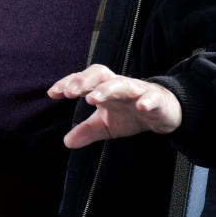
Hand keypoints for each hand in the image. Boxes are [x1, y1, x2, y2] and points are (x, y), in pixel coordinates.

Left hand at [47, 64, 181, 148]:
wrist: (163, 113)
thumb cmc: (130, 114)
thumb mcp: (105, 125)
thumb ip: (86, 131)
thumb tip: (67, 142)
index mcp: (103, 89)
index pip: (83, 80)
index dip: (68, 83)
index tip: (52, 93)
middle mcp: (118, 86)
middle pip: (100, 74)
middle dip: (84, 81)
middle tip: (69, 92)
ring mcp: (137, 91)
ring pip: (122, 84)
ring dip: (106, 89)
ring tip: (92, 99)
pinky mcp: (156, 99)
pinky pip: (151, 97)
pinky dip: (147, 100)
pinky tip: (140, 106)